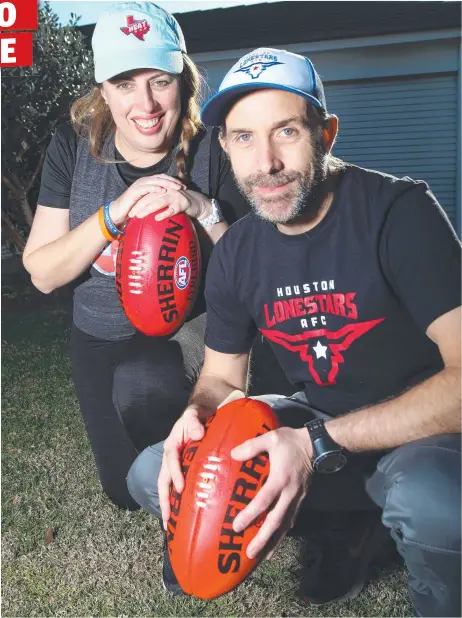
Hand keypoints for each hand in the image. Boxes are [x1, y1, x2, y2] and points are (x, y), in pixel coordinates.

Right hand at [109, 174, 185, 226]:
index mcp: (148, 182)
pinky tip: (163, 191)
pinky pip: (147, 187)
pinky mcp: (135, 190)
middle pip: (161, 177)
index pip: (163, 178)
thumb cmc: (134, 208)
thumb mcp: (147, 202)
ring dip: (167, 183)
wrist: (119, 211)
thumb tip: (168, 200)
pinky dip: (156, 188)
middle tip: (182, 186)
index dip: (173, 181)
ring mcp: (139, 184)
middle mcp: (144, 181)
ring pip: (156, 181)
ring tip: (176, 187)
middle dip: (173, 181)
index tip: (183, 186)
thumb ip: (156, 198)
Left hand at [127, 188, 211, 221]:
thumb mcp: (166, 201)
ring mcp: (175, 196)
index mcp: (162, 189)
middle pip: (150, 197)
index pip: (146, 194)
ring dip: (148, 209)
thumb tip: (142, 212)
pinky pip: (172, 209)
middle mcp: (167, 190)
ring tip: (140, 216)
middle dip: (139, 205)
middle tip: (131, 215)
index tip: (128, 211)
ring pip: (159, 201)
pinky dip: (164, 213)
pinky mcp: (182, 204)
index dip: (137, 202)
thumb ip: (156, 203)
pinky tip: (157, 218)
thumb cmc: (179, 204)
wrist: (196, 202)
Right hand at [158, 406, 205, 529]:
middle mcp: (169, 459)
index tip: (180, 488)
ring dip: (168, 506)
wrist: (199, 416)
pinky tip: (181, 517)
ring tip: (170, 526)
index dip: (175, 474)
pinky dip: (177, 503)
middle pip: (163, 482)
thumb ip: (194, 423)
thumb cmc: (195, 416)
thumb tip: (198, 434)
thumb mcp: (193, 415)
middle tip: (167, 520)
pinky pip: (176, 488)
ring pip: (167, 489)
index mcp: (171, 446)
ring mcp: (174, 467)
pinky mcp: (181, 472)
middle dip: (164, 501)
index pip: (171, 461)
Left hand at [231, 427, 312, 559]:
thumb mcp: (271, 438)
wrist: (317, 445)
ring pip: (284, 525)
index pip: (263, 501)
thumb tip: (233, 454)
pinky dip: (282, 533)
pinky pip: (290, 520)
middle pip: (275, 521)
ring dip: (273, 542)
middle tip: (250, 554)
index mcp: (280, 479)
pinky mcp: (300, 499)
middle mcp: (289, 494)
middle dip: (263, 539)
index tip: (237, 527)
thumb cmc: (291, 441)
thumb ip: (252, 446)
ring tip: (262, 557)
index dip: (250, 515)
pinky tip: (275, 542)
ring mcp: (296, 498)